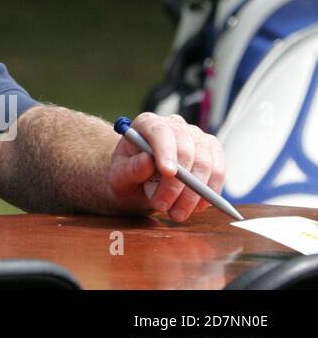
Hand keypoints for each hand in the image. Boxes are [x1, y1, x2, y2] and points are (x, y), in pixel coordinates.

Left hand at [108, 113, 226, 221]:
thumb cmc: (128, 177)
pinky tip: (195, 208)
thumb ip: (130, 169)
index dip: (166, 151)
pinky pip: (218, 173)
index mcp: (147, 123)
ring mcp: (196, 138)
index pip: (160, 131)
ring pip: (205, 163)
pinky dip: (209, 193)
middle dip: (177, 183)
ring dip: (193, 194)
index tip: (167, 173)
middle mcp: (175, 125)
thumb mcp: (119, 176)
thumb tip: (147, 161)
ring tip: (176, 214)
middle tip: (164, 207)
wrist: (140, 184)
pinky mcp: (212, 153)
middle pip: (185, 149)